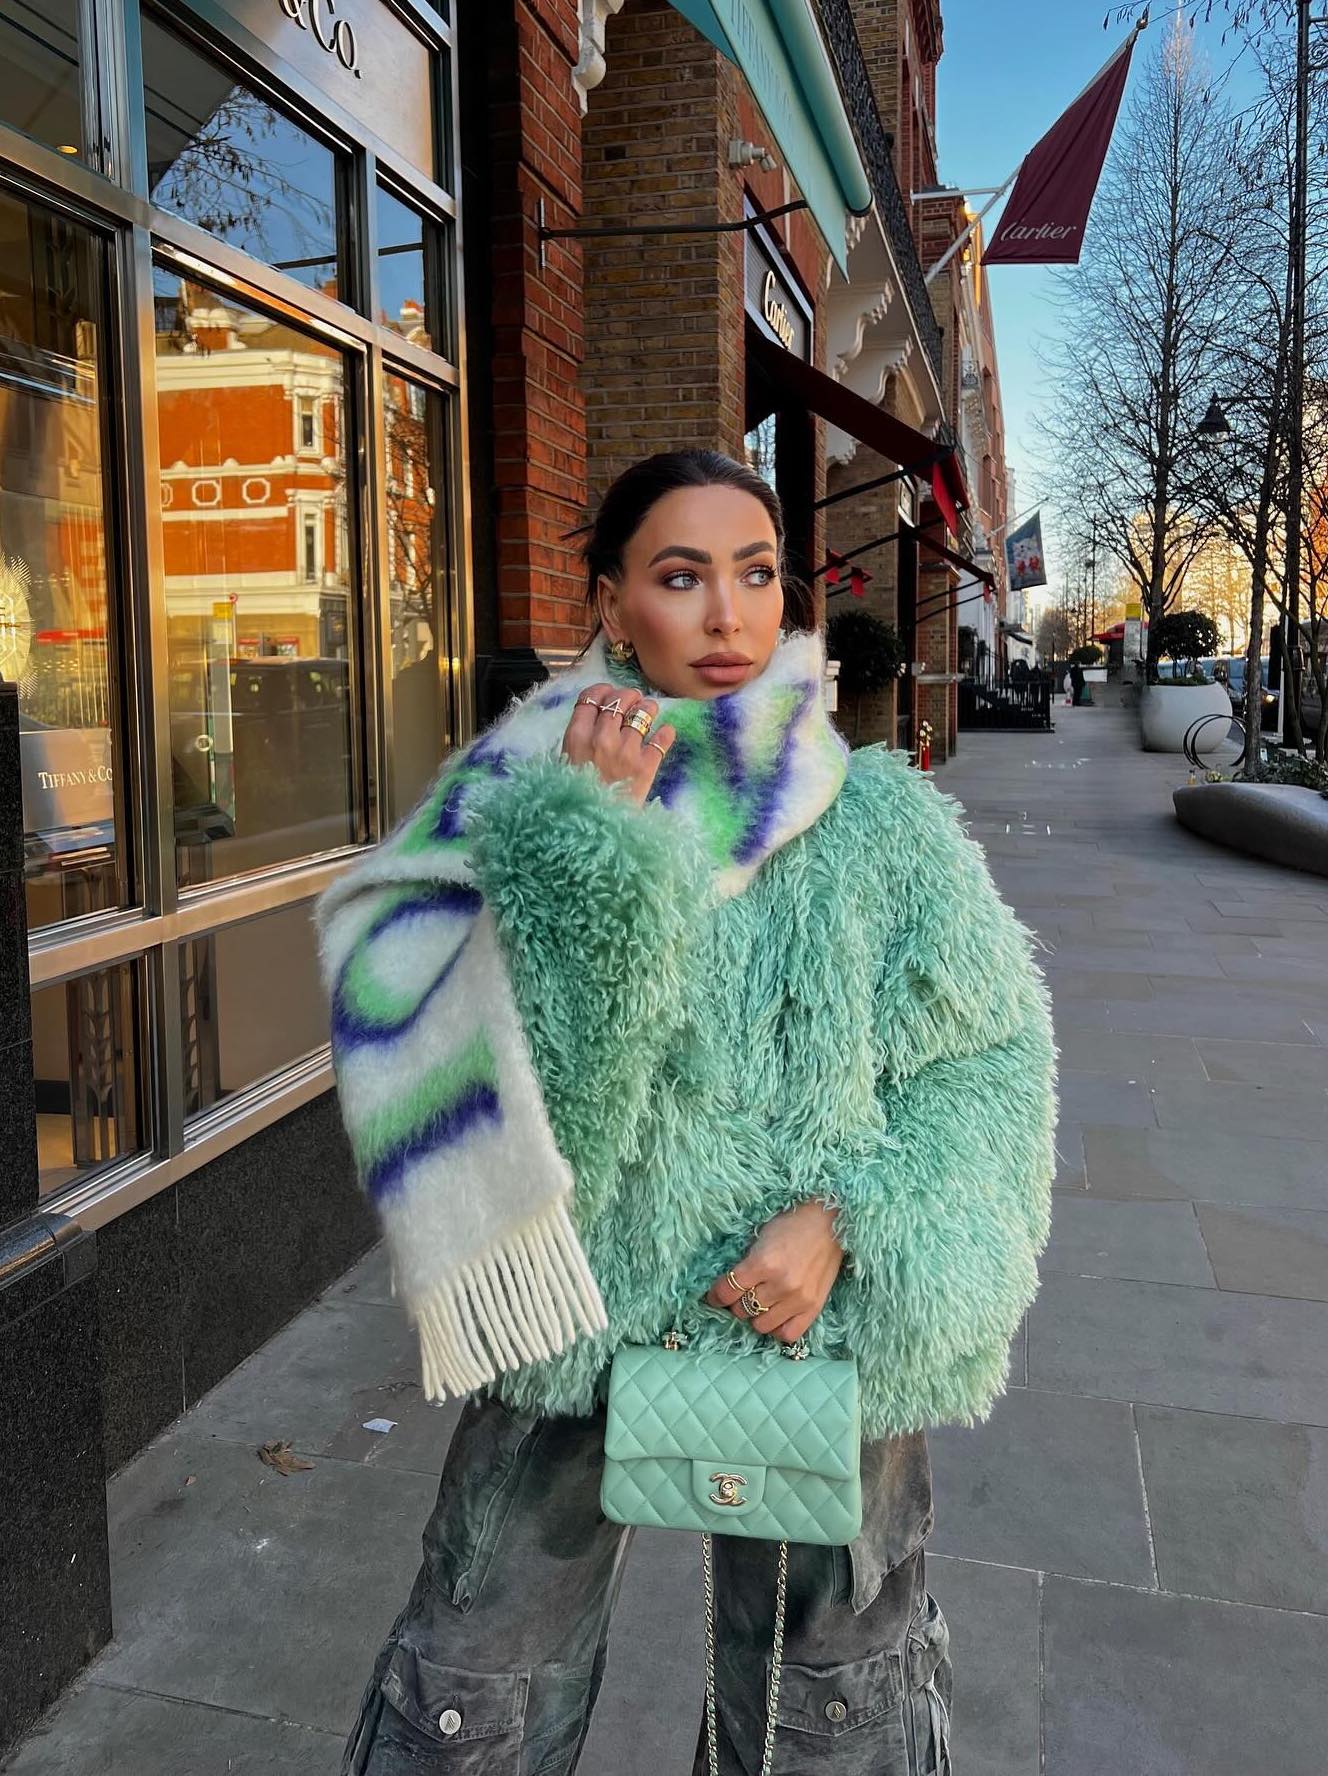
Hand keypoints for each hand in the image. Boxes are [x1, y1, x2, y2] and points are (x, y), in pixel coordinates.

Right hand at [561, 683, 676, 807]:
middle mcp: (602, 738)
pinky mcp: (647, 765)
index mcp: (577, 736)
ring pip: (644, 711)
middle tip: (632, 703)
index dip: (602, 692)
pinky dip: (666, 733)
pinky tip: (664, 734)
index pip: (591, 697)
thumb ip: (579, 739)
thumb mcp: (565, 764)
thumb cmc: (575, 798)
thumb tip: (597, 717)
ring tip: (649, 712)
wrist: (592, 830)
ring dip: (648, 708)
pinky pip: (663, 738)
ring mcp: (626, 750)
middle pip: (620, 699)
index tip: (608, 695)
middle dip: (629, 696)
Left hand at [706, 1201, 844, 1342]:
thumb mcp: (761, 1238)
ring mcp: (799, 1299)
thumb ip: (745, 1264)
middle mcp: (780, 1285)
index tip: (715, 1296)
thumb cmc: (792, 1224)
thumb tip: (727, 1288)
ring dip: (756, 1316)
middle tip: (741, 1294)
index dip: (715, 1295)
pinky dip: (777, 1329)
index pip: (727, 1292)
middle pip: (742, 1310)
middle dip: (737, 1303)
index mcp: (763, 1263)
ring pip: (761, 1326)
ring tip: (760, 1303)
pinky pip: (788, 1334)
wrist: (830, 1221)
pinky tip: (776, 1316)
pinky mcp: (814, 1308)